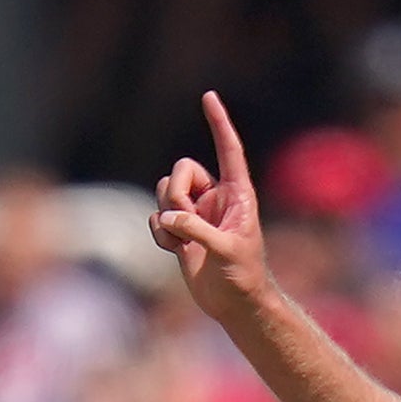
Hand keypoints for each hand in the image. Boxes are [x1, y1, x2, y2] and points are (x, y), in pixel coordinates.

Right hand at [149, 92, 269, 324]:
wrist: (234, 305)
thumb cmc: (243, 277)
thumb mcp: (226, 251)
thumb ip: (197, 229)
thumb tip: (168, 217)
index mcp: (237, 193)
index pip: (228, 149)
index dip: (219, 123)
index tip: (209, 96)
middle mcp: (215, 197)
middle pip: (180, 169)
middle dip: (175, 192)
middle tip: (185, 220)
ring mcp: (196, 213)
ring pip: (164, 191)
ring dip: (166, 214)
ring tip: (182, 242)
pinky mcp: (180, 230)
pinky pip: (157, 217)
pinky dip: (160, 234)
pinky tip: (176, 251)